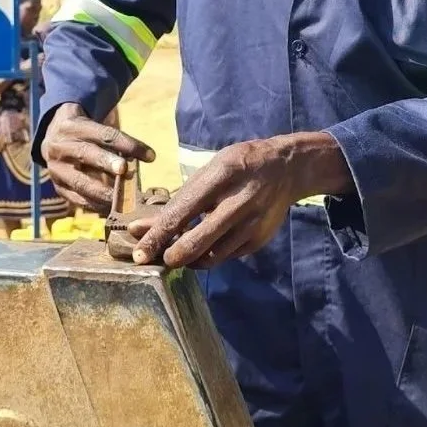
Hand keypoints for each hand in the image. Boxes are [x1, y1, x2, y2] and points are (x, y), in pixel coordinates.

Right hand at [40, 103, 155, 211]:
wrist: (51, 139)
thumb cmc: (84, 133)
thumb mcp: (93, 126)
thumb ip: (114, 140)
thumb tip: (148, 158)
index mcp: (73, 126)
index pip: (104, 134)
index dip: (128, 144)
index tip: (150, 156)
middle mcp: (60, 146)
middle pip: (86, 153)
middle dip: (107, 162)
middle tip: (125, 170)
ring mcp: (56, 169)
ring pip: (80, 181)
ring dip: (103, 191)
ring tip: (124, 198)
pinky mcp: (57, 187)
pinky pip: (76, 198)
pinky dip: (95, 204)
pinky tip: (112, 208)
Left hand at [129, 132, 351, 268]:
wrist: (287, 169)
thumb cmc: (238, 165)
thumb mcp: (209, 171)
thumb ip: (178, 199)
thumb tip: (141, 227)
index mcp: (221, 176)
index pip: (182, 213)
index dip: (157, 236)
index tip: (138, 254)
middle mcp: (238, 202)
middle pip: (196, 242)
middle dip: (171, 257)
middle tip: (156, 260)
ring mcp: (251, 225)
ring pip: (210, 257)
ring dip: (188, 260)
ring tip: (176, 253)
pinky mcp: (258, 241)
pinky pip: (225, 257)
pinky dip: (209, 256)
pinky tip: (202, 246)